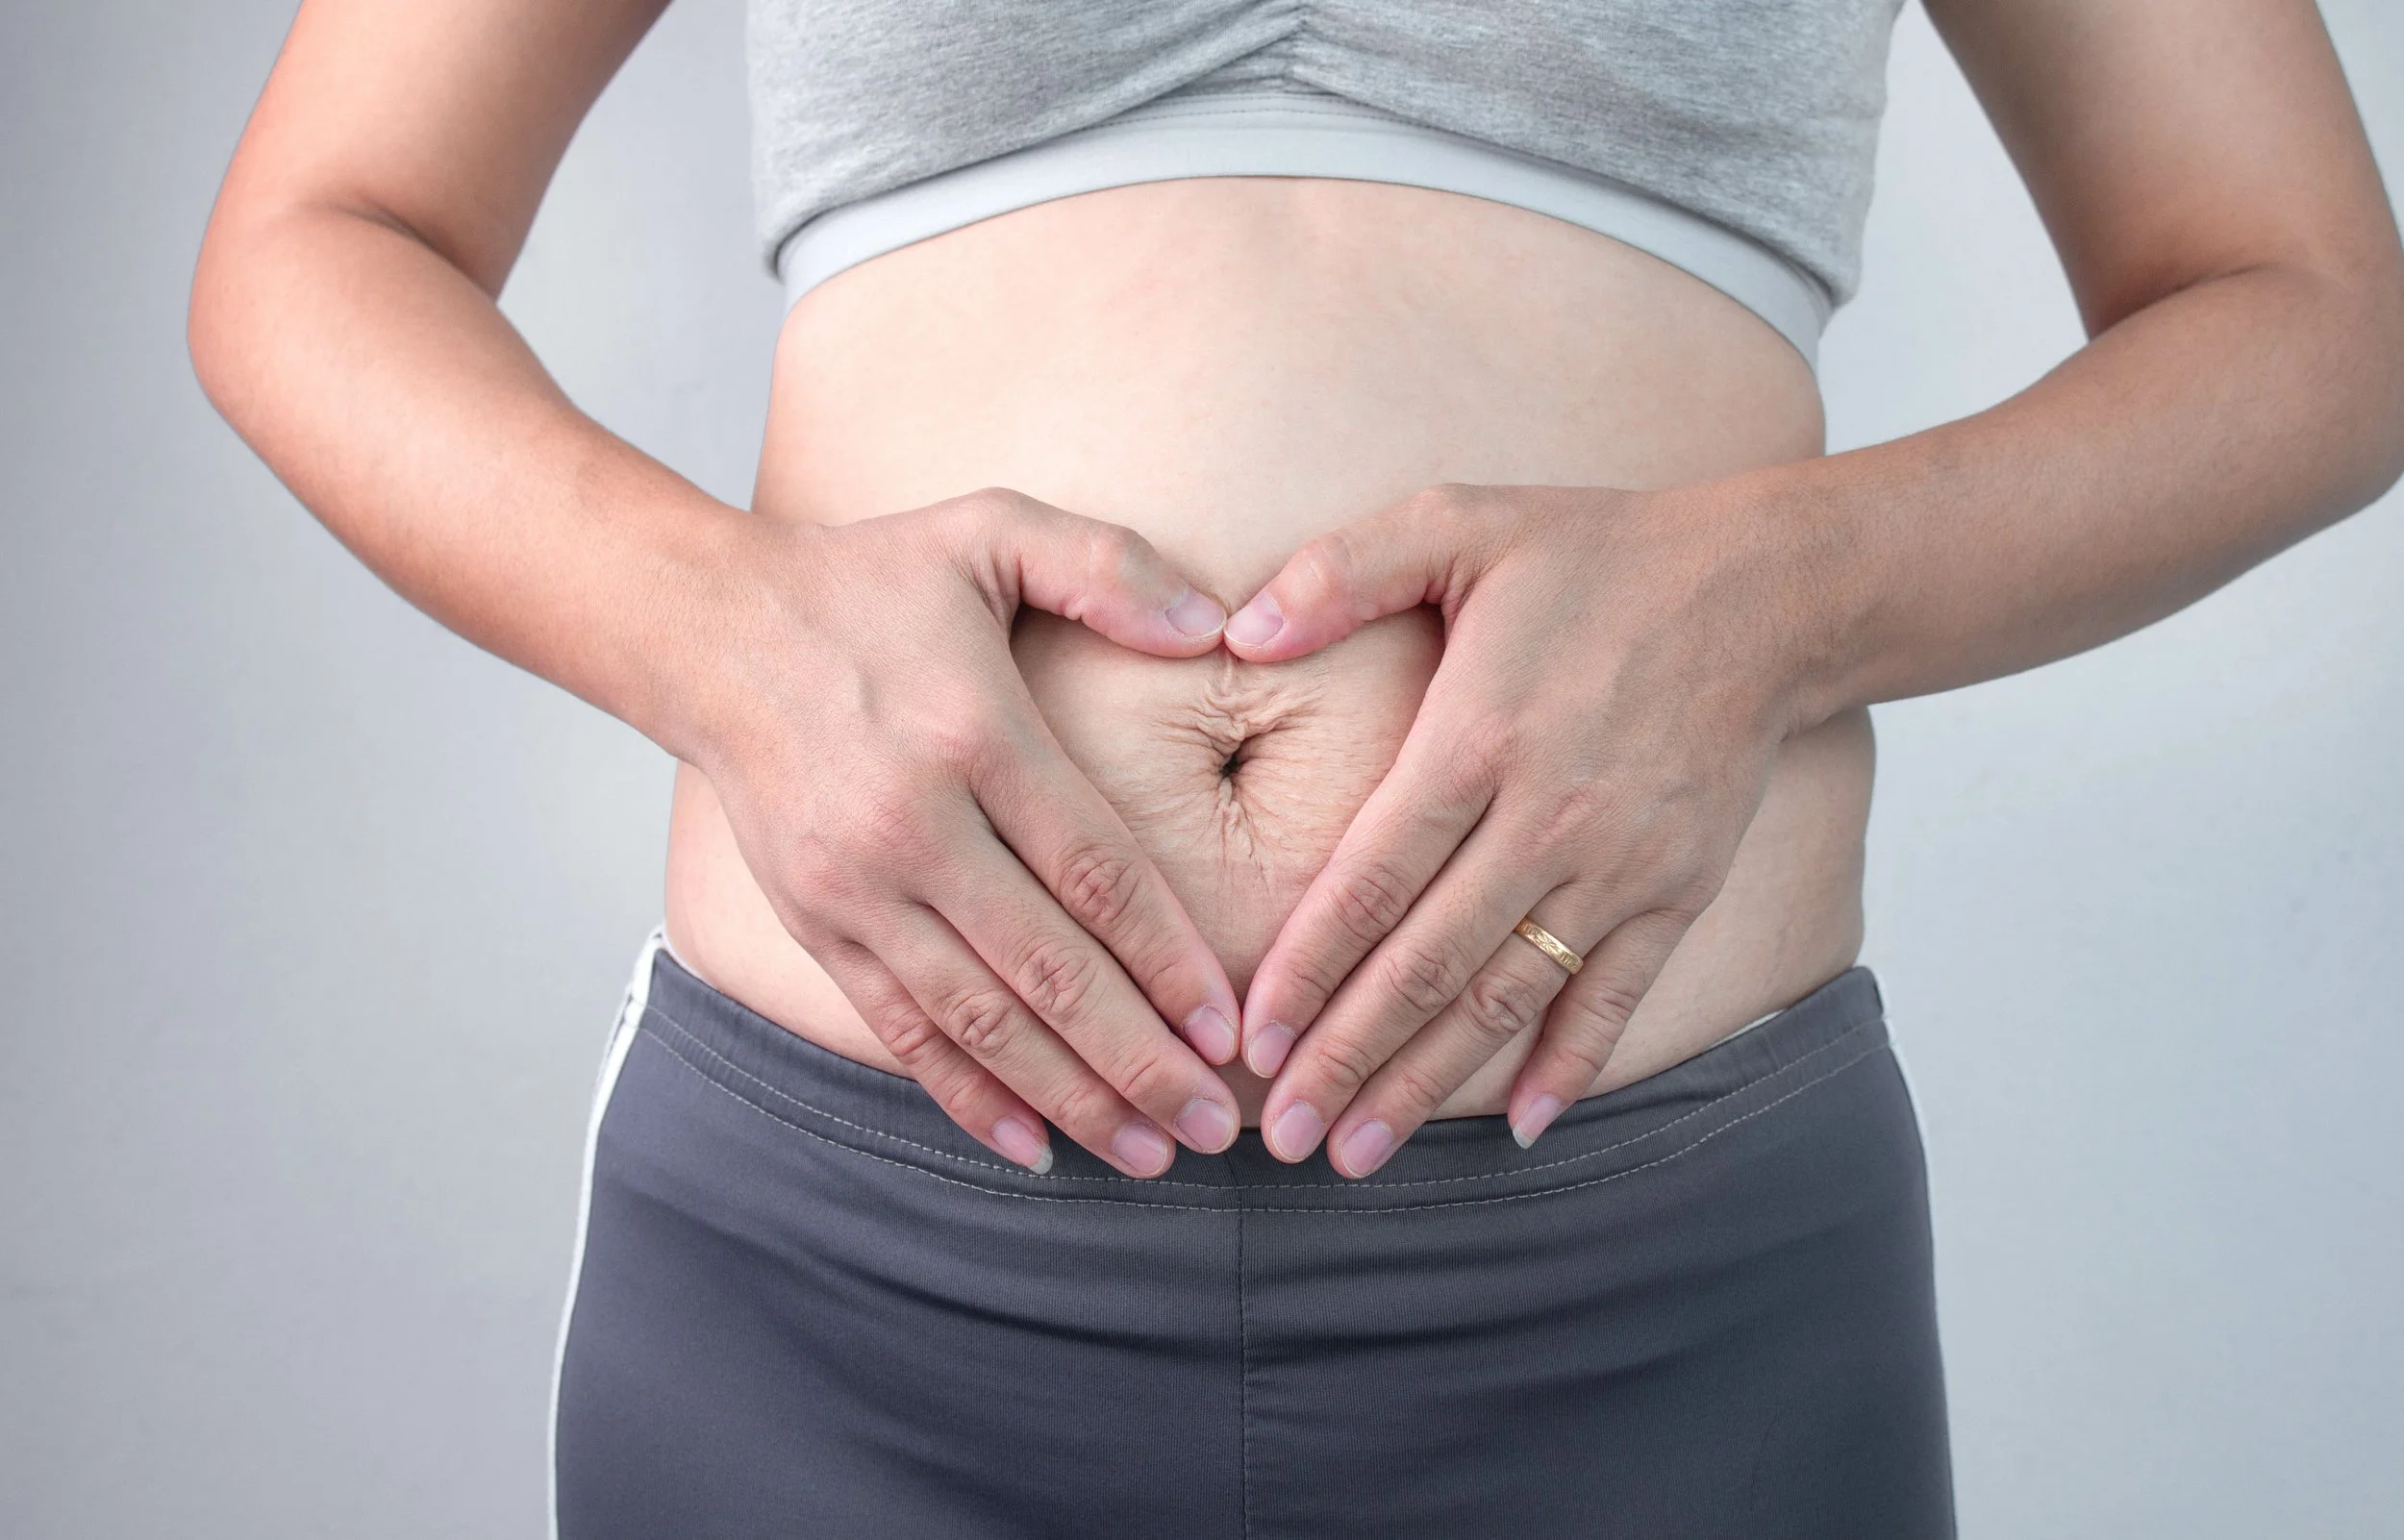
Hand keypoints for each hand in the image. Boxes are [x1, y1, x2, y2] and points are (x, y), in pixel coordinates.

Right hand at [689, 487, 1246, 1176]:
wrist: (704, 632)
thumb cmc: (868, 582)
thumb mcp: (989, 529)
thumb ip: (1108, 565)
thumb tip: (1219, 624)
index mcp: (972, 733)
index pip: (1094, 869)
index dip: (1168, 958)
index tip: (1231, 1026)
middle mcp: (911, 826)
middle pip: (1046, 969)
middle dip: (1138, 1058)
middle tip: (1214, 1125)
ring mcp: (855, 888)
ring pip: (978, 1020)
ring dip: (1067, 1096)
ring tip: (1147, 1156)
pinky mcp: (816, 926)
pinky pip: (900, 1028)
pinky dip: (965, 1095)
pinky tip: (1031, 1146)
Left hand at [1222, 482, 1812, 1174]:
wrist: (1770, 591)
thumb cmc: (1597, 554)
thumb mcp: (1460, 520)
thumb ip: (1341, 569)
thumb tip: (1237, 630)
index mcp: (1475, 739)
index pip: (1370, 882)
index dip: (1306, 971)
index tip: (1252, 1044)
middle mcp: (1546, 819)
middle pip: (1427, 965)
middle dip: (1347, 1060)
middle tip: (1282, 1139)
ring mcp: (1619, 866)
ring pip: (1507, 999)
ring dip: (1428, 1085)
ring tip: (1359, 1155)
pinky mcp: (1679, 890)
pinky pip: (1615, 994)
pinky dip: (1570, 1065)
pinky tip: (1518, 1127)